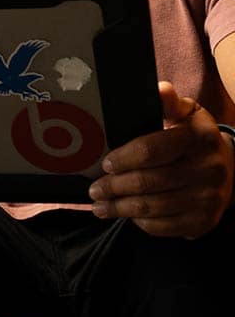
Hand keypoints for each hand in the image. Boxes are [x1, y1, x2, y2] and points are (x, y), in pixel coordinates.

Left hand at [88, 81, 234, 238]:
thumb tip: (159, 89)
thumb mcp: (187, 113)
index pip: (151, 150)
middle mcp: (207, 170)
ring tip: (100, 206)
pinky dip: (142, 223)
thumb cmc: (194, 137)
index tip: (105, 164)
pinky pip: (165, 227)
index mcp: (198, 139)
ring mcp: (207, 199)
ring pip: (153, 208)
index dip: (124, 158)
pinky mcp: (204, 222)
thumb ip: (169, 102)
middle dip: (114, 187)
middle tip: (94, 190)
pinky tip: (127, 216)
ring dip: (120, 208)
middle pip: (148, 182)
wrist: (230, 169)